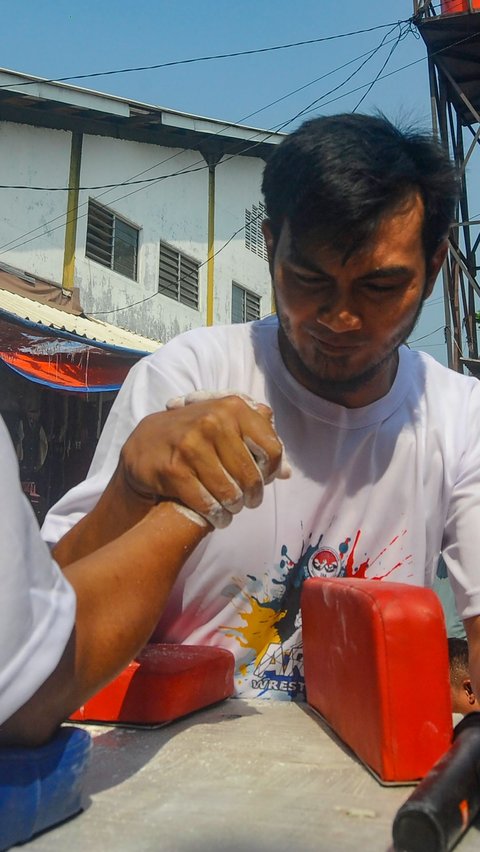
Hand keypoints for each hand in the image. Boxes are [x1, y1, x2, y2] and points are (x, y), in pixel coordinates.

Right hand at [119, 393, 290, 527]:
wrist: (146, 444)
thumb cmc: (195, 436)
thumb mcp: (226, 425)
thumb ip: (259, 442)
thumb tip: (288, 473)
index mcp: (232, 408)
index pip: (272, 449)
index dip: (273, 471)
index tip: (264, 480)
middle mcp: (213, 421)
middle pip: (252, 477)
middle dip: (252, 496)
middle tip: (246, 502)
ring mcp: (191, 445)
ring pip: (230, 494)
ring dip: (233, 508)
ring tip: (230, 508)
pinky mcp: (173, 470)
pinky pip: (207, 504)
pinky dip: (215, 516)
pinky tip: (216, 516)